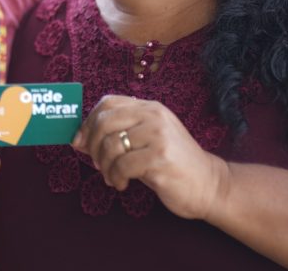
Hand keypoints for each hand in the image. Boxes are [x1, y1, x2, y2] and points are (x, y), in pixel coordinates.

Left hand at [72, 95, 228, 219]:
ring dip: (104, 165)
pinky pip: (123, 166)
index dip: (88, 121)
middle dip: (91, 144)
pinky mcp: (160, 158)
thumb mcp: (145, 140)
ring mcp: (158, 136)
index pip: (108, 102)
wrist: (209, 184)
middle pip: (105, 121)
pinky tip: (121, 184)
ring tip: (110, 176)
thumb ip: (118, 133)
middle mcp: (153, 116)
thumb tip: (78, 139)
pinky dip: (115, 177)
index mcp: (149, 107)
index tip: (80, 141)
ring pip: (111, 145)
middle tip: (94, 162)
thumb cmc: (170, 163)